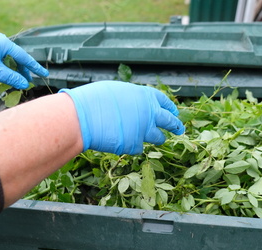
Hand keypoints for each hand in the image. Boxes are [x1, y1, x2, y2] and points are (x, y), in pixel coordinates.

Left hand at [0, 27, 48, 88]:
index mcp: (5, 44)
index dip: (35, 68)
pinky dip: (1, 67)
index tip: (44, 74)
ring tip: (9, 82)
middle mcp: (0, 40)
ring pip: (6, 59)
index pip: (25, 58)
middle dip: (21, 72)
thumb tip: (24, 84)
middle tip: (24, 84)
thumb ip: (11, 78)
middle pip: (16, 58)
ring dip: (9, 71)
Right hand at [60, 81, 184, 154]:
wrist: (82, 117)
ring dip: (158, 138)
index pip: (164, 102)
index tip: (173, 112)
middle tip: (179, 129)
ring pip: (158, 138)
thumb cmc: (94, 100)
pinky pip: (139, 147)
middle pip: (169, 121)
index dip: (170, 108)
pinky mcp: (134, 145)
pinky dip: (134, 145)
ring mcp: (143, 131)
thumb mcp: (118, 91)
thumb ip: (132, 99)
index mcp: (146, 96)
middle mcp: (149, 113)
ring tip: (157, 139)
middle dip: (175, 125)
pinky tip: (126, 142)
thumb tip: (135, 105)